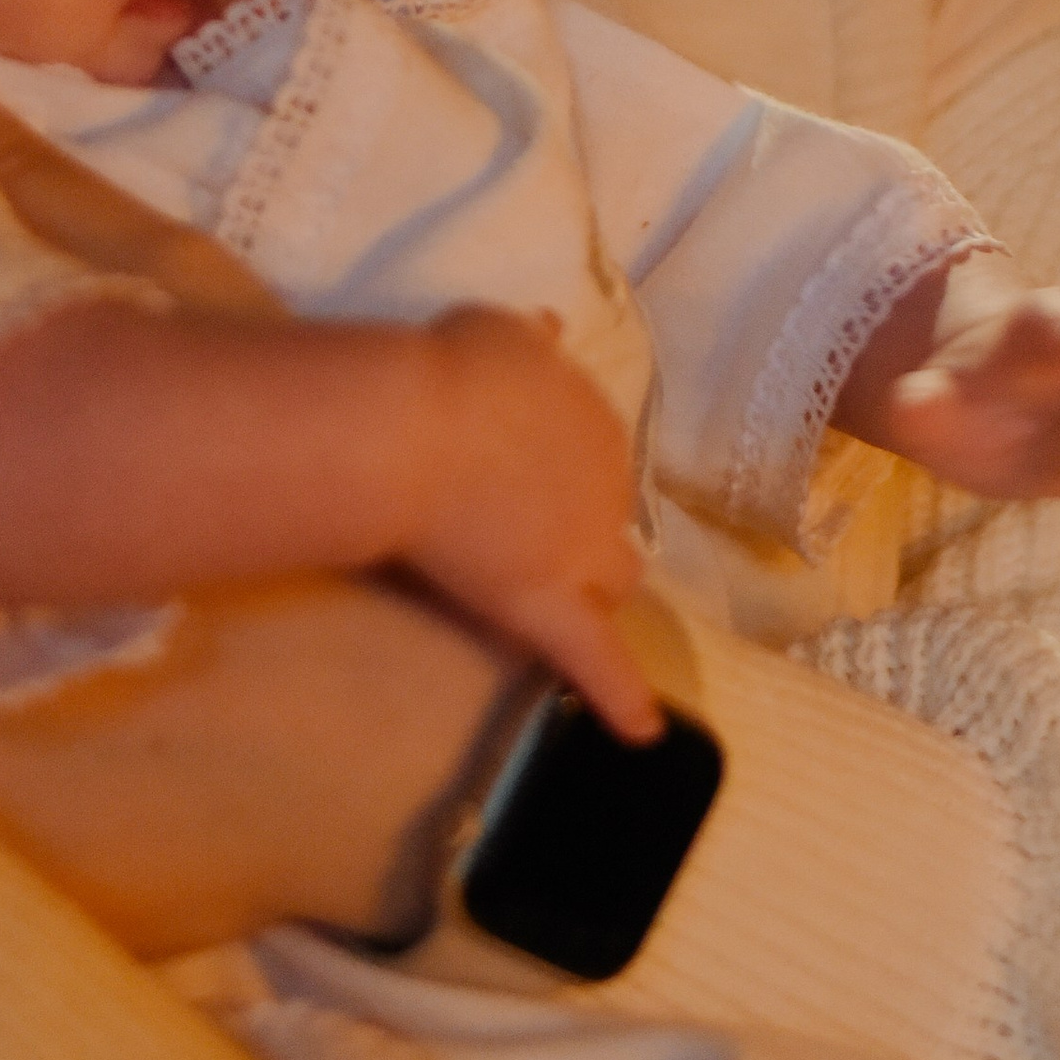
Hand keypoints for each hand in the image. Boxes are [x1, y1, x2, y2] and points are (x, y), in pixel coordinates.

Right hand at [0, 37, 657, 736]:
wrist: (376, 431)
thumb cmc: (270, 355)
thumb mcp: (142, 245)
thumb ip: (24, 162)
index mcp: (456, 347)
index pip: (488, 347)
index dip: (493, 354)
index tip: (512, 343)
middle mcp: (525, 419)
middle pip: (550, 444)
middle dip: (548, 465)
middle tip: (537, 490)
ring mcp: (551, 506)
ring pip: (588, 534)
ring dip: (584, 556)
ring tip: (599, 589)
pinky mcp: (546, 590)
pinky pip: (586, 648)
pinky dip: (603, 679)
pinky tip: (635, 730)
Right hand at [394, 304, 659, 742]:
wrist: (419, 427)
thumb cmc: (449, 372)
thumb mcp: (496, 333)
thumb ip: (527, 342)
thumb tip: (550, 328)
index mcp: (594, 422)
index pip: (590, 456)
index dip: (554, 470)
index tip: (514, 473)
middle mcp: (607, 485)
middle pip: (610, 519)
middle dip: (584, 528)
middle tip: (530, 534)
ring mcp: (583, 550)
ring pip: (612, 580)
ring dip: (596, 588)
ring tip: (571, 608)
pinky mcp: (549, 605)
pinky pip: (597, 662)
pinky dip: (623, 696)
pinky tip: (639, 732)